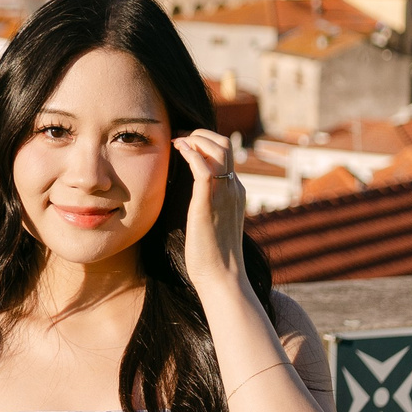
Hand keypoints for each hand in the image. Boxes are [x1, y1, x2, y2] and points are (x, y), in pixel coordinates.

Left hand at [171, 129, 247, 294]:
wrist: (222, 277)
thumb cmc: (211, 256)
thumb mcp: (210, 222)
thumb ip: (204, 205)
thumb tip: (188, 197)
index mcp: (235, 192)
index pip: (226, 154)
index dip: (205, 143)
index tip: (184, 143)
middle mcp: (233, 188)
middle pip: (225, 144)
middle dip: (201, 134)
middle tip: (178, 138)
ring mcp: (224, 193)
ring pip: (219, 148)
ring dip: (196, 139)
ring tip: (176, 141)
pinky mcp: (209, 201)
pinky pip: (204, 166)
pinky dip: (191, 152)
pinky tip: (178, 149)